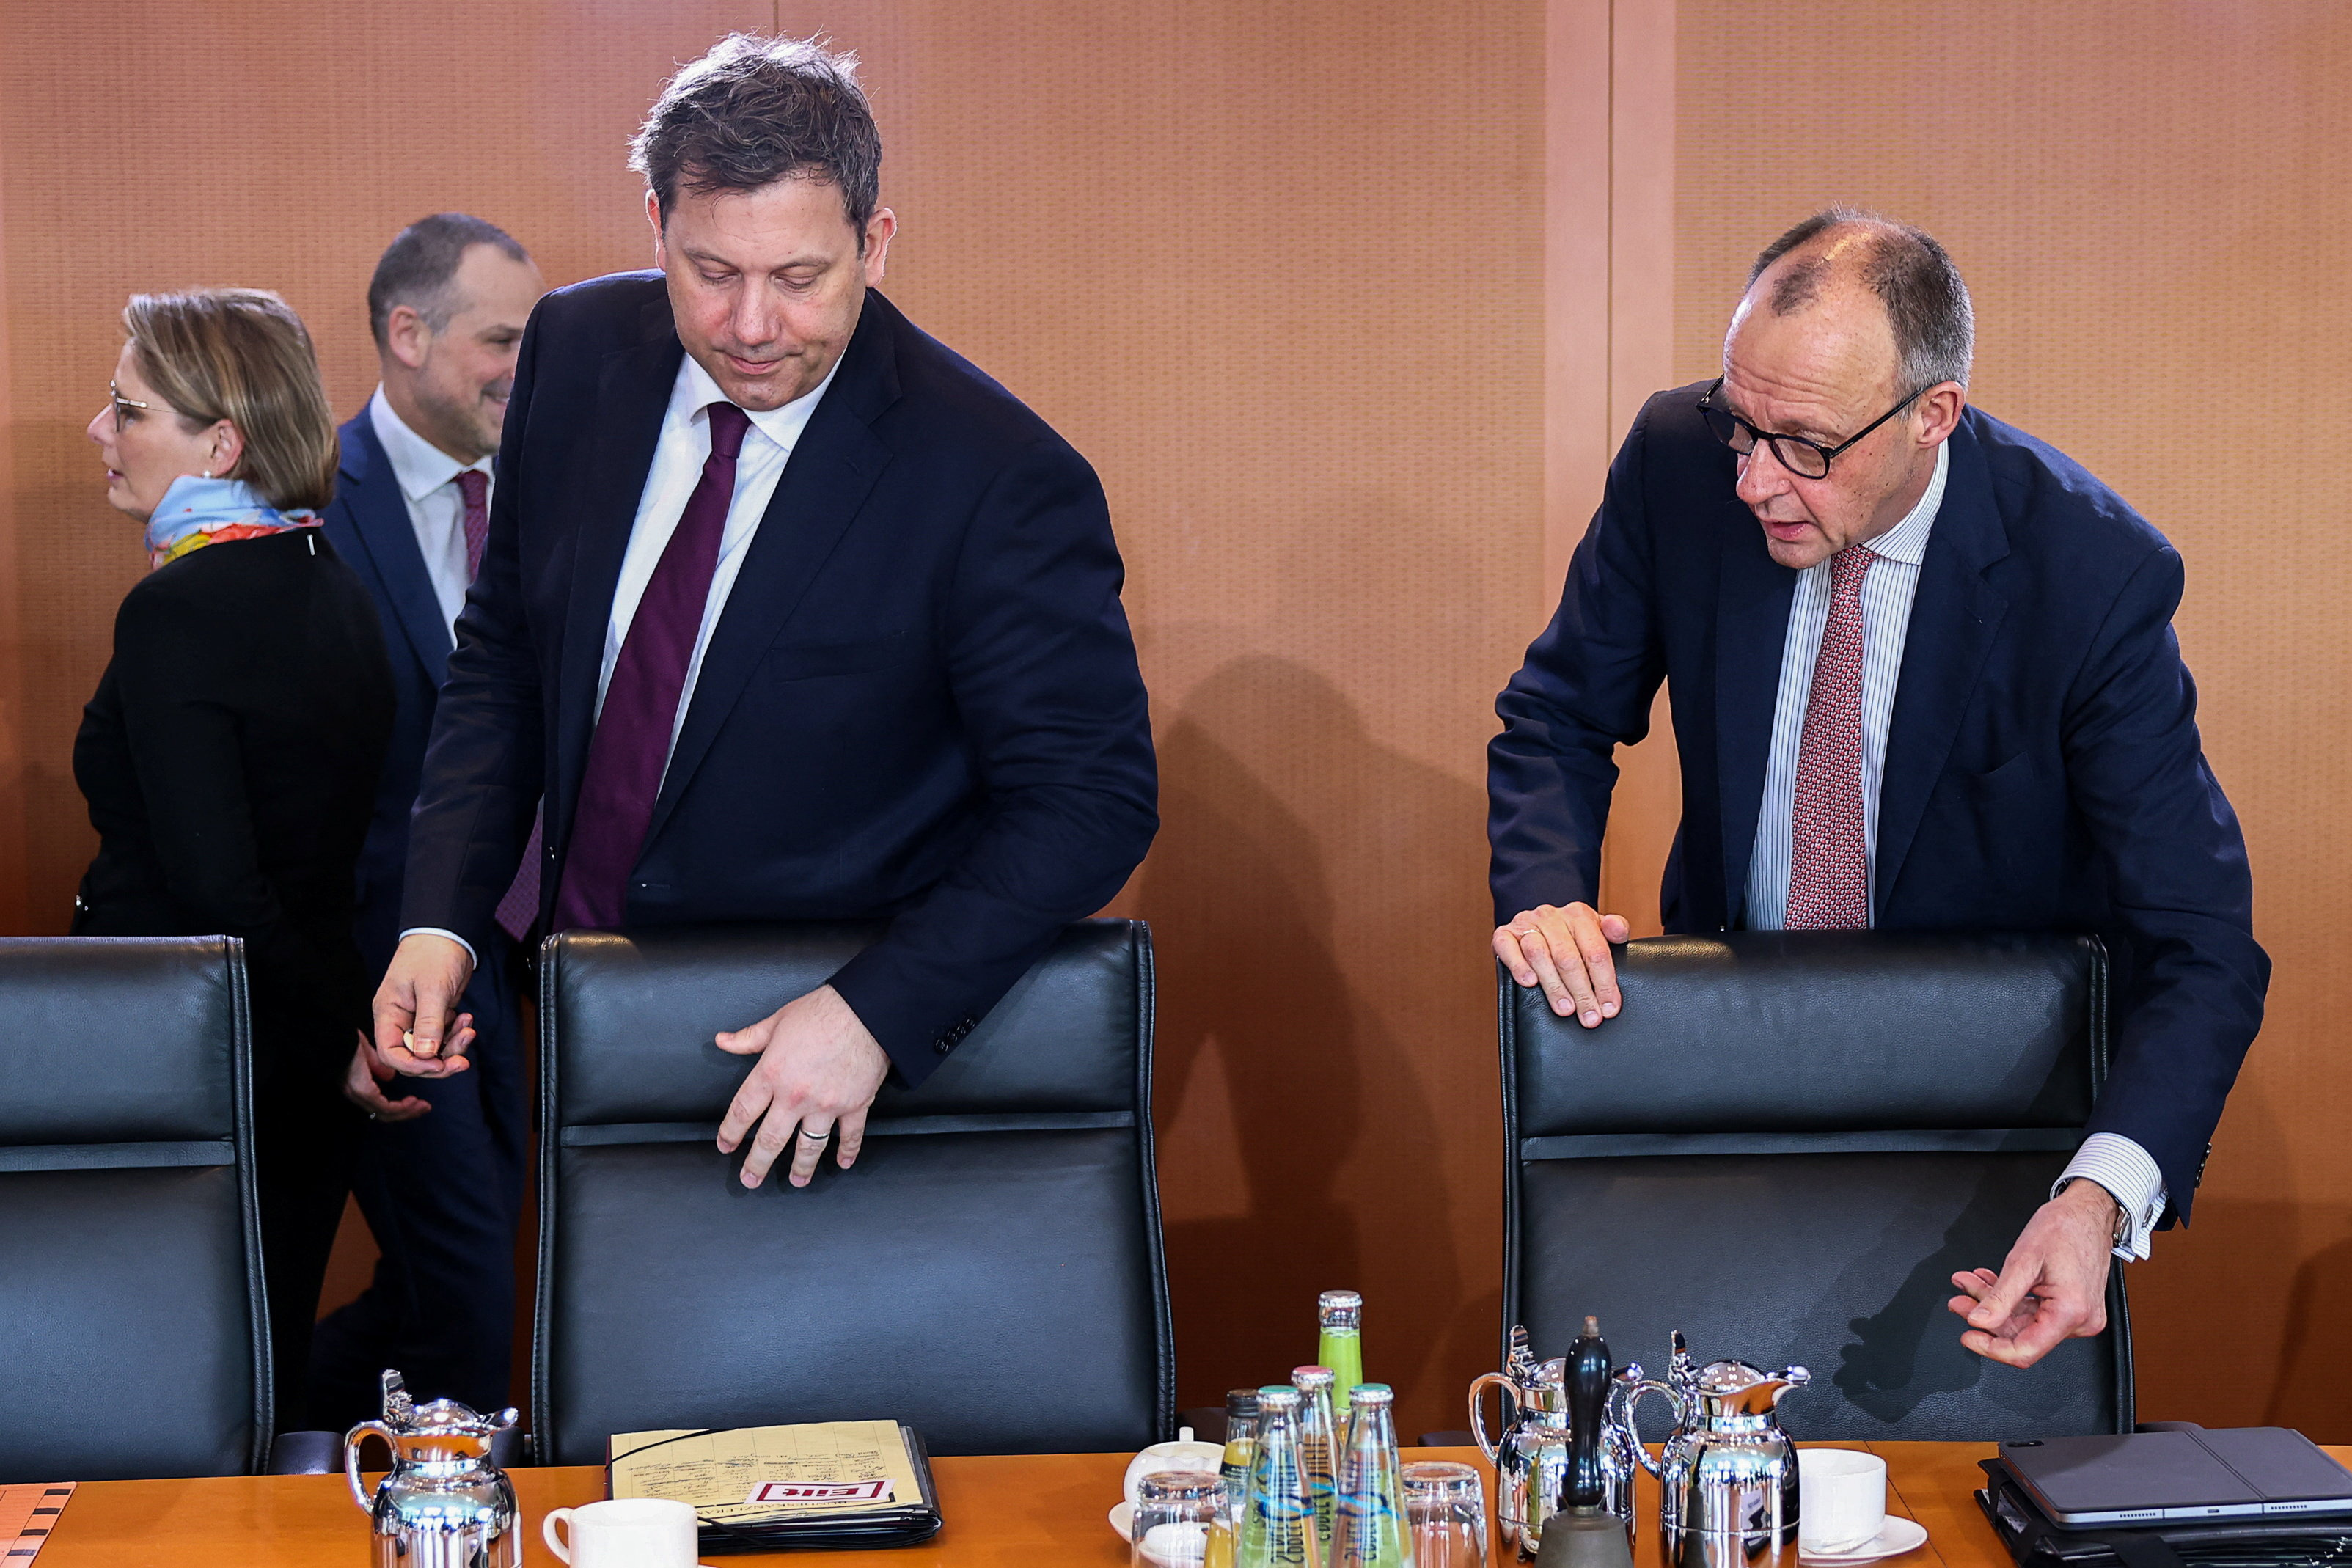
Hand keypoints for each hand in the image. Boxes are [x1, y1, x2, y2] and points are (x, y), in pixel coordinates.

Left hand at [342, 1031, 431, 1122]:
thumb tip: (389, 1076)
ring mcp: (359, 1094)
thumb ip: (376, 1064)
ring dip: (407, 1111)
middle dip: (407, 1112)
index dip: (398, 1106)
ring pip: (386, 1113)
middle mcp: (357, 1094)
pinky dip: (401, 1107)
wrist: (332, 1039)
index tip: (414, 1102)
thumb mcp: (364, 1052)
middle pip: (384, 1113)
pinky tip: (412, 1101)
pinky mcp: (363, 1091)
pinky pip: (385, 1106)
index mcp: (357, 1086)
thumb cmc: (344, 1042)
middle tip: (424, 1108)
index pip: (379, 1104)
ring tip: (422, 1106)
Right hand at [372, 932, 478, 1077]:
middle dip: (439, 1061)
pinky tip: (467, 1020)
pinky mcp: (436, 1014)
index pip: (391, 1052)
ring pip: (433, 1048)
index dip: (414, 1065)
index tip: (438, 1065)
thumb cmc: (433, 953)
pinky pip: (445, 1035)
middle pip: (414, 1056)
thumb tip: (424, 1054)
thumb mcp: (432, 989)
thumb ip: (428, 1023)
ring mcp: (418, 1018)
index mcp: (388, 1013)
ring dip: (453, 1046)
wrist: (449, 933)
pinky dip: (457, 1033)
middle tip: (462, 1062)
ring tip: (469, 1030)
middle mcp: (400, 1019)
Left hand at [714, 984, 890, 1189]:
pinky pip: (850, 1136)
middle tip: (750, 1179)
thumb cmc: (822, 1012)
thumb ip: (749, 1038)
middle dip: (758, 1163)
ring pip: (809, 1147)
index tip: (726, 1145)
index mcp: (772, 1073)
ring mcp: (826, 1104)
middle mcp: (795, 1095)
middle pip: (771, 1139)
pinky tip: (842, 1163)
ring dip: (800, 1168)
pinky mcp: (855, 1105)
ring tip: (795, 1181)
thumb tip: (722, 1040)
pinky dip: (847, 1152)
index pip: (743, 1111)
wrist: (868, 1010)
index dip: (731, 1132)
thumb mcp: (777, 1021)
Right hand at [1494, 902, 1631, 1026]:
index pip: (1595, 950)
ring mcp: (1526, 923)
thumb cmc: (1571, 935)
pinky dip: (1519, 966)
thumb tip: (1619, 930)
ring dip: (1553, 985)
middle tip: (1589, 1016)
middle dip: (1581, 991)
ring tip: (1565, 1009)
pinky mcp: (1503, 933)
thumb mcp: (1596, 931)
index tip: (1610, 1007)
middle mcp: (1551, 916)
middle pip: (1568, 957)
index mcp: (1579, 914)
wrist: (1537, 924)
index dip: (1605, 982)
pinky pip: (1508, 948)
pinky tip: (1530, 983)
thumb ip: (1614, 930)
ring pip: (1539, 954)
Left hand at [1948, 1179, 2118, 1366]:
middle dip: (1985, 1317)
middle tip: (1959, 1299)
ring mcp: (2078, 1314)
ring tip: (1968, 1283)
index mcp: (2071, 1312)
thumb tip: (1978, 1321)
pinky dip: (2009, 1298)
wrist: (2088, 1211)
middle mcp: (2080, 1320)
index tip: (1967, 1336)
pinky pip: (2035, 1309)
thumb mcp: (2023, 1260)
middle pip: (2021, 1333)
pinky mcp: (2072, 1306)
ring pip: (2024, 1320)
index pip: (2025, 1350)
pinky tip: (1989, 1281)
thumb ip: (2000, 1297)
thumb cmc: (2065, 1227)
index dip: (1991, 1348)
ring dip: (1993, 1302)